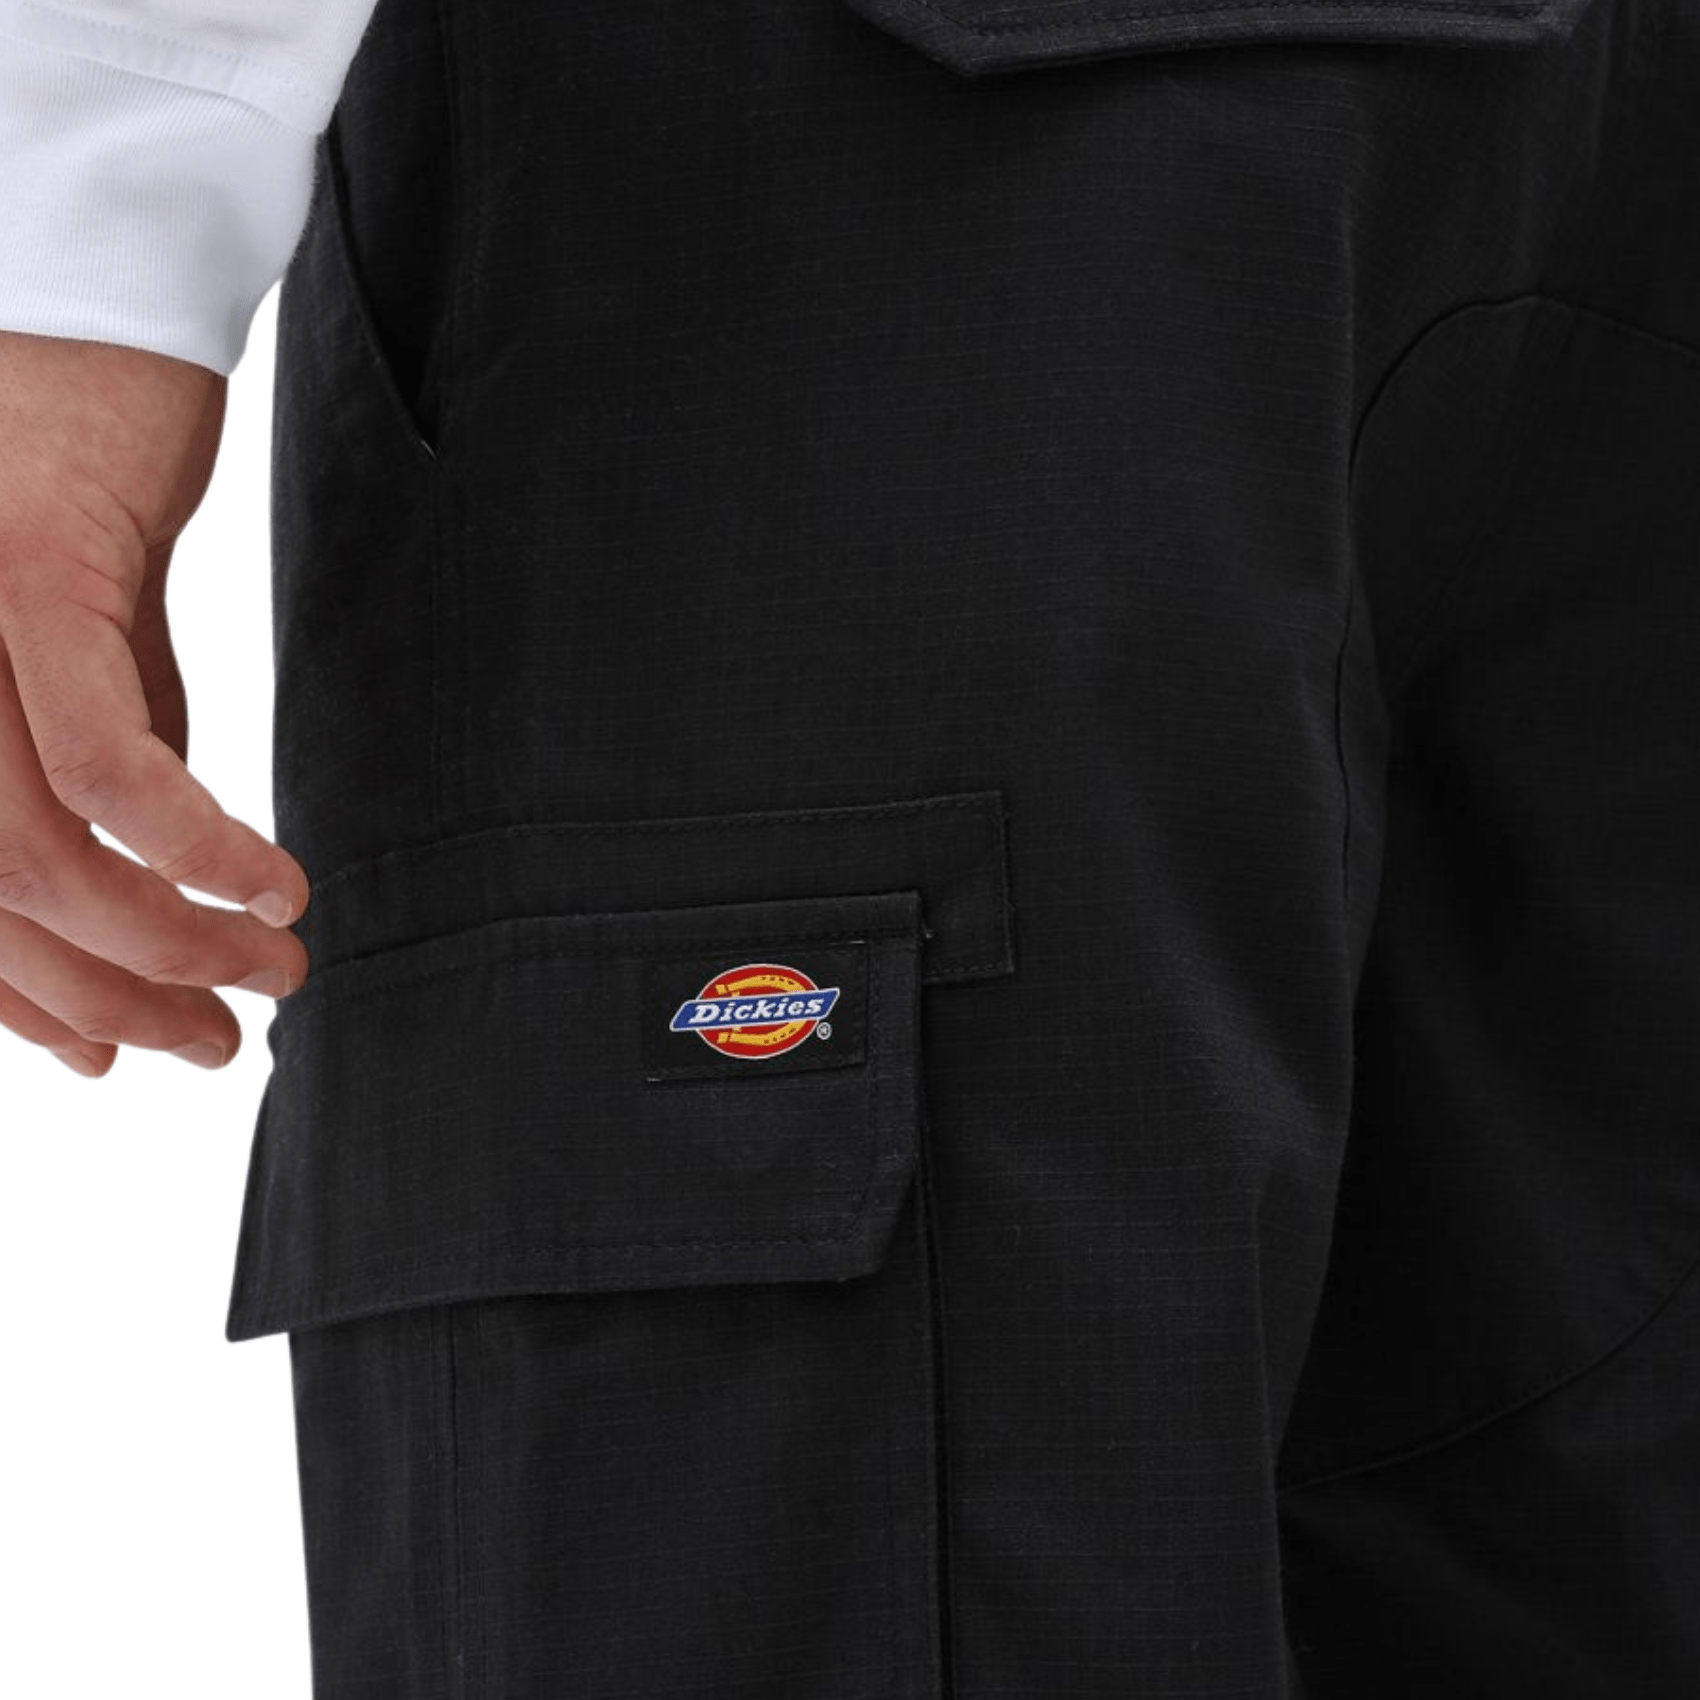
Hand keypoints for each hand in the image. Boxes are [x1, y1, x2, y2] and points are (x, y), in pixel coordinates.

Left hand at [0, 330, 308, 1079]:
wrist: (85, 288)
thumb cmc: (74, 447)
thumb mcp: (84, 626)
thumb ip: (98, 741)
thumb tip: (159, 866)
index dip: (24, 1002)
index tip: (118, 1051)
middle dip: (109, 1000)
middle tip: (215, 1041)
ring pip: (37, 859)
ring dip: (168, 944)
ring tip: (269, 975)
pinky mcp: (22, 583)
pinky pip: (103, 767)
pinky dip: (194, 847)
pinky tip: (271, 887)